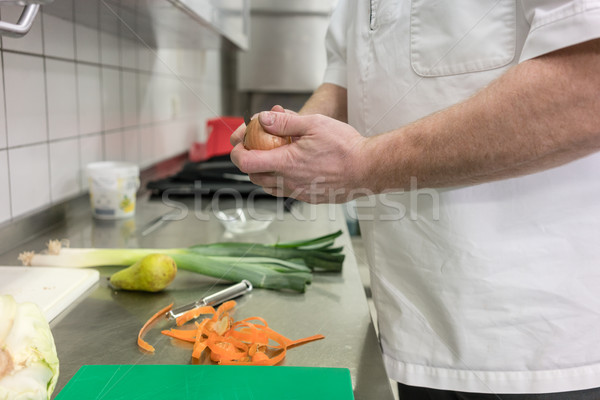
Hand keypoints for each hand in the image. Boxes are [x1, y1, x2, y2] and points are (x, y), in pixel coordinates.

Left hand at [230, 110, 367, 203]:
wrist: (368, 168)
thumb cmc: (345, 146)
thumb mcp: (314, 123)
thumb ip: (285, 122)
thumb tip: (262, 119)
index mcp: (286, 163)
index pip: (246, 162)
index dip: (236, 152)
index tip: (240, 141)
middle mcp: (289, 182)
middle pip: (253, 175)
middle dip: (248, 159)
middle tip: (255, 143)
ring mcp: (299, 192)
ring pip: (268, 186)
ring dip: (264, 171)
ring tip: (273, 154)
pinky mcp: (309, 197)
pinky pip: (285, 191)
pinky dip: (280, 179)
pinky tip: (292, 166)